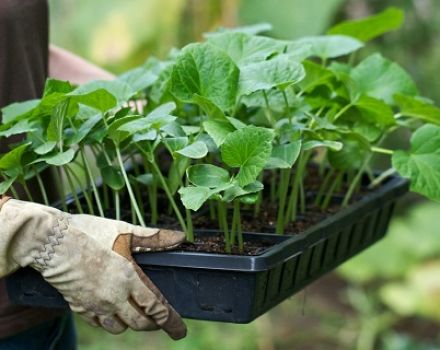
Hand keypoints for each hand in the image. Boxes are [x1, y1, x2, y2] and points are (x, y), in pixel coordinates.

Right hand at [0, 199, 186, 338]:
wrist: (51, 242)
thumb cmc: (89, 233)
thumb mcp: (124, 231)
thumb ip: (154, 237)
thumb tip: (180, 237)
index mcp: (128, 278)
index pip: (155, 307)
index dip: (171, 321)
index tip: (180, 331)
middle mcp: (113, 297)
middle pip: (139, 323)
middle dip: (153, 325)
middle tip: (161, 323)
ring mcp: (95, 305)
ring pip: (118, 328)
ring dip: (131, 324)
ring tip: (136, 316)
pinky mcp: (79, 306)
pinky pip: (98, 324)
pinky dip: (109, 322)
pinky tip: (111, 313)